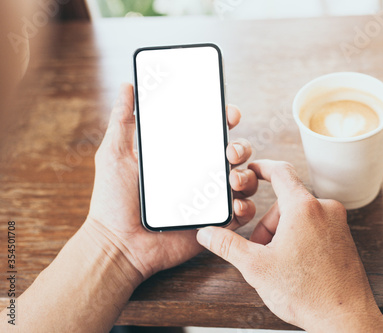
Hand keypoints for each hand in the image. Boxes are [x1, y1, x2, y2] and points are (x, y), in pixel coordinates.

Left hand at [85, 83, 257, 281]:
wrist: (118, 243)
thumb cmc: (113, 200)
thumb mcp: (115, 153)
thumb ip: (123, 119)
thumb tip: (128, 86)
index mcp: (182, 156)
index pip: (212, 132)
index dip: (225, 119)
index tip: (229, 114)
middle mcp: (200, 175)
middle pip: (235, 154)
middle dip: (241, 147)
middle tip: (229, 151)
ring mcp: (209, 199)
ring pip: (244, 180)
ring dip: (246, 176)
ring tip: (231, 180)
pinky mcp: (215, 223)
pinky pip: (241, 213)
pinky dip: (245, 207)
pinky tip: (234, 204)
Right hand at [196, 160, 382, 331]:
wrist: (344, 319)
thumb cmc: (306, 293)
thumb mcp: (256, 267)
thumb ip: (227, 245)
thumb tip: (206, 234)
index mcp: (303, 207)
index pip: (280, 171)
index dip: (261, 168)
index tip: (251, 170)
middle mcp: (325, 209)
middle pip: (285, 202)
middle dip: (268, 224)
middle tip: (262, 251)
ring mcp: (337, 223)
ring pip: (299, 216)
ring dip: (283, 233)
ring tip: (280, 263)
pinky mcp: (344, 237)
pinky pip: (315, 227)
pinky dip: (300, 239)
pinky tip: (296, 265)